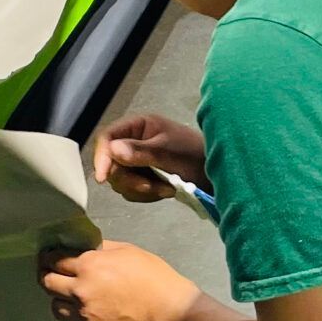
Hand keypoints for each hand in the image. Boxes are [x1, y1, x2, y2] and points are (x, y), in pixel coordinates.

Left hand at [39, 240, 196, 320]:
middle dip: (48, 276)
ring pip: (55, 308)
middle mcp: (80, 290)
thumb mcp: (128, 251)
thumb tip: (84, 247)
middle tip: (55, 276)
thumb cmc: (154, 278)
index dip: (48, 258)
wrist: (171, 313)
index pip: (53, 260)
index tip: (49, 258)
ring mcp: (84, 316)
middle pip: (46, 283)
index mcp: (89, 265)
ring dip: (61, 300)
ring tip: (73, 298)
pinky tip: (87, 315)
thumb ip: (101, 248)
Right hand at [92, 111, 207, 203]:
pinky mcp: (145, 177)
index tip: (102, 177)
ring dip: (142, 189)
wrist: (219, 173)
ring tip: (166, 188)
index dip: (102, 157)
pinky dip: (148, 195)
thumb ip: (140, 152)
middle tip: (150, 186)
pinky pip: (133, 191)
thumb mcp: (169, 152)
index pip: (107, 138)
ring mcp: (138, 160)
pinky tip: (166, 191)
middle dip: (130, 179)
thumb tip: (113, 149)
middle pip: (111, 163)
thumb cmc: (197, 154)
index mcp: (139, 126)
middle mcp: (134, 141)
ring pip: (121, 180)